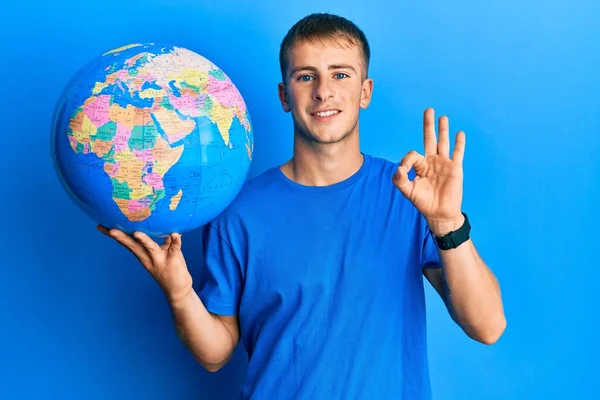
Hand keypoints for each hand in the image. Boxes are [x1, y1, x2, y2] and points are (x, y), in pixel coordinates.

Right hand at [97, 225, 192, 301]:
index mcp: (143, 255)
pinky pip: (174, 248)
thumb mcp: (164, 254)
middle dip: (122, 238)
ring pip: (150, 247)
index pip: (128, 243)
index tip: (102, 227)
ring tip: (136, 233)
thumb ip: (165, 241)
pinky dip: (175, 240)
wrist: (178, 291)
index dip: (116, 235)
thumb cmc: (171, 270)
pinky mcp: (173, 260)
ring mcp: (160, 259)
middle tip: (110, 230)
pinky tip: (175, 233)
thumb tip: (166, 226)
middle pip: (133, 246)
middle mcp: (149, 258)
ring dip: (143, 240)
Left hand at [393, 108, 465, 234]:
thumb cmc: (423, 203)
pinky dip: (459, 143)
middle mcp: (432, 162)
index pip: (413, 154)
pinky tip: (459, 133)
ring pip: (443, 143)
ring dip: (443, 130)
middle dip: (428, 125)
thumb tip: (399, 168)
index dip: (407, 159)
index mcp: (420, 166)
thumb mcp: (408, 191)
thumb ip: (400, 179)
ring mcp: (444, 164)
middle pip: (429, 139)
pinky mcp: (455, 168)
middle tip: (428, 110)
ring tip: (443, 117)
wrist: (440, 213)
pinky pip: (457, 153)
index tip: (405, 171)